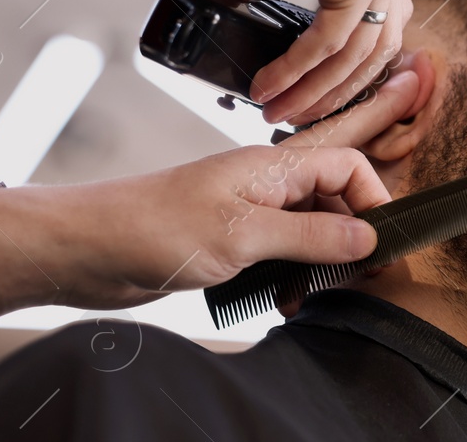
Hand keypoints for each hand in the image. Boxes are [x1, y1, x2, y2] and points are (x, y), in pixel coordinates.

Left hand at [0, 65, 425, 324]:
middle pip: (336, 200)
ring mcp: (248, 213)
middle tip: (367, 276)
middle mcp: (265, 185)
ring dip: (321, 265)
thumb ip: (312, 237)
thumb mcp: (244, 236)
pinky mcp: (230, 241)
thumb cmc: (151, 228)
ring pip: (311, 232)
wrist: (83, 249)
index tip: (383, 243)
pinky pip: (281, 255)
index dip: (374, 200)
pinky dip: (291, 278)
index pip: (348, 167)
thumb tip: (369, 239)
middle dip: (354, 238)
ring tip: (316, 294)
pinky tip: (284, 300)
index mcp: (273, 167)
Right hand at [188, 0, 411, 125]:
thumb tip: (224, 14)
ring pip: (358, 51)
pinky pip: (332, 41)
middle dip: (338, 90)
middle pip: (379, 44)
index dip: (350, 67)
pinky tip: (270, 88)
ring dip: (316, 90)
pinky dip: (299, 71)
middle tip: (300, 117)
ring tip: (278, 113)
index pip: (378, 21)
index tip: (314, 95)